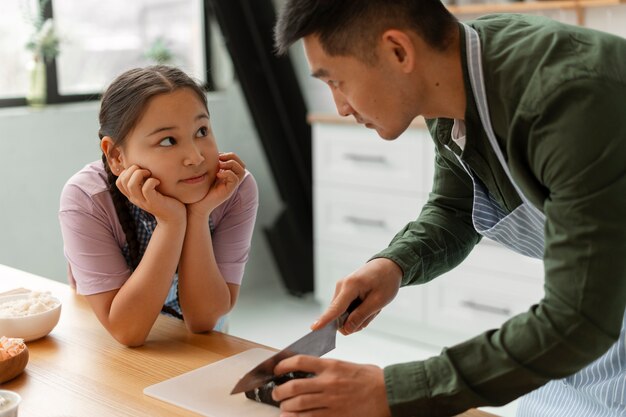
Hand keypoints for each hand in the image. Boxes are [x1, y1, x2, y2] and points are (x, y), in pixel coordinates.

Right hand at [116, 165, 185, 224]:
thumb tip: (144, 165)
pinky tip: (158, 182)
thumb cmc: (165, 200)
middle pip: (122, 181)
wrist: (174, 218)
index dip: (127, 171)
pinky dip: (151, 181)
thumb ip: (145, 181)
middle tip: (146, 171)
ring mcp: (143, 201)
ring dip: (140, 174)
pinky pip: (146, 189)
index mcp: (133, 195)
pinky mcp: (153, 203)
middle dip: (132, 170)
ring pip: (131, 184)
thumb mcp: (152, 190)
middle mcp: (135, 199)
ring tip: (150, 174)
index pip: (119, 181)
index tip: (141, 170)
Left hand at [187, 152, 245, 216]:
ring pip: (241, 170)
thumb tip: (209, 151)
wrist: (195, 205)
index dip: (229, 155)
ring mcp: (231, 186)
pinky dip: (227, 173)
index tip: (217, 155)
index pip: (237, 161)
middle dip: (232, 157)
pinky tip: (217, 174)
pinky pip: (235, 179)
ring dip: (231, 164)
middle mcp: (231, 180)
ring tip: (219, 166)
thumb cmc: (198, 189)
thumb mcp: (205, 173)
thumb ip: (211, 164)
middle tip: (220, 158)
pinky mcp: (228, 191)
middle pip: (242, 164)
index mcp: (227, 175)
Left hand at [272, 355, 390, 416]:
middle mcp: (329, 383)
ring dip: (286, 407)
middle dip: (280, 391)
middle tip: (277, 393)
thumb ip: (332, 368)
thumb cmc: (374, 379)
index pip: (300, 361)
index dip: (283, 365)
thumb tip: (315, 371)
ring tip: (283, 408)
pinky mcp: (336, 416)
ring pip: (299, 404)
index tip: (277, 370)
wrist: (390, 394)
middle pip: (294, 386)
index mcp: (332, 366)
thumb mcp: (350, 366)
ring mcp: (332, 401)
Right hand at [312, 258, 401, 334]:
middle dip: (355, 321)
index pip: (336, 308)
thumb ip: (361, 316)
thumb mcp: (378, 301)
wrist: (387, 266)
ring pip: (343, 314)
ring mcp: (340, 288)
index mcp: (351, 286)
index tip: (314, 328)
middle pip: (339, 315)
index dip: (325, 320)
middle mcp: (341, 286)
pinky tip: (367, 303)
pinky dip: (357, 311)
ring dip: (358, 315)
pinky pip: (345, 309)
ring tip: (372, 305)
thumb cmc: (386, 281)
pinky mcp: (342, 291)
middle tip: (373, 312)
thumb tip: (345, 330)